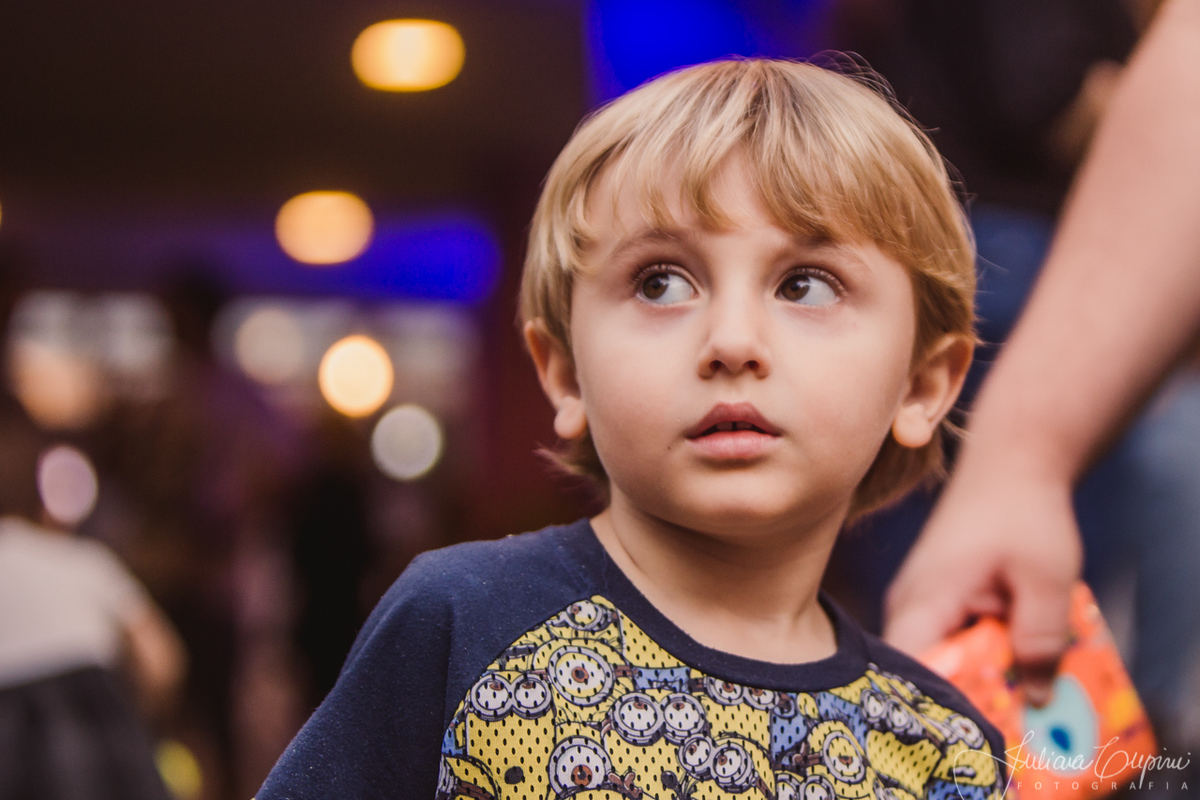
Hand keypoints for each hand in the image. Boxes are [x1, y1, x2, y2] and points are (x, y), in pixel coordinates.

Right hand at [883, 458, 1081, 705]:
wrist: (1010, 462)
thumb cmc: (1022, 512)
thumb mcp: (1048, 580)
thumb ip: (1041, 641)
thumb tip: (1037, 697)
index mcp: (925, 600)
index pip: (908, 670)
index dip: (933, 706)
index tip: (972, 724)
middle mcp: (909, 603)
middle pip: (923, 671)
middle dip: (965, 694)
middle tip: (1010, 706)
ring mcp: (918, 599)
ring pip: (937, 656)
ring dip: (976, 671)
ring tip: (1017, 675)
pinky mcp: (933, 596)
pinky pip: (948, 639)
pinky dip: (978, 650)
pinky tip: (1011, 645)